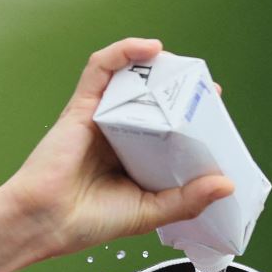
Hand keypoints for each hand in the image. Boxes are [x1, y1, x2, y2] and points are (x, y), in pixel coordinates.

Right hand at [0, 37, 234, 259]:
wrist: (46, 222)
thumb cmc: (88, 222)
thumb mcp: (150, 213)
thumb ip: (187, 200)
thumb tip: (226, 184)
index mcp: (134, 160)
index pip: (169, 131)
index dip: (194, 121)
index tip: (216, 118)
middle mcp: (119, 135)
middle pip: (154, 102)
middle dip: (182, 92)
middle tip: (207, 92)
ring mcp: (100, 117)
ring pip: (132, 80)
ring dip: (159, 69)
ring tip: (185, 71)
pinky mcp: (82, 105)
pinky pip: (102, 67)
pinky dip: (125, 51)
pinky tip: (150, 49)